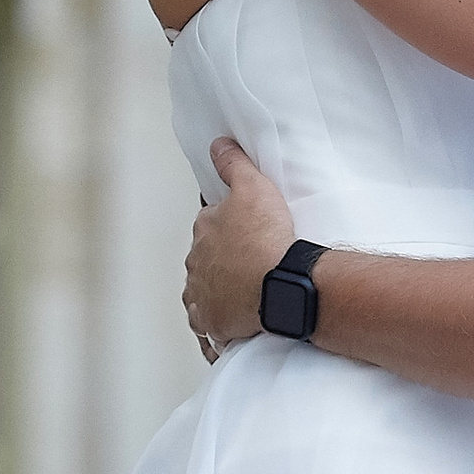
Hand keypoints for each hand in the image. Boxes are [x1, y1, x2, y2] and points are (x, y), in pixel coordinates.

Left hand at [184, 138, 295, 355]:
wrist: (277, 287)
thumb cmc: (267, 237)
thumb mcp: (254, 188)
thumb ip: (234, 164)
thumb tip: (216, 144)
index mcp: (203, 231)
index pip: (208, 224)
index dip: (225, 226)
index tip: (242, 231)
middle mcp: (195, 265)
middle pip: (204, 260)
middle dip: (220, 261)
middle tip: (249, 264)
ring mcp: (201, 297)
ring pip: (203, 294)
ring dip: (216, 294)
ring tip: (242, 296)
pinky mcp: (212, 325)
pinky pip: (208, 329)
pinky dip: (215, 328)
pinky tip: (230, 328)